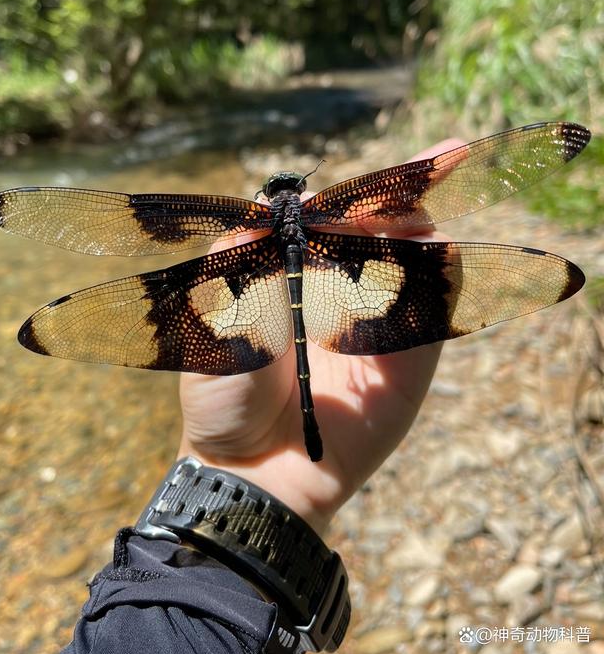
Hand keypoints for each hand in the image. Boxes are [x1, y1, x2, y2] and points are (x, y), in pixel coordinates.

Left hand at [177, 139, 462, 533]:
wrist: (253, 471)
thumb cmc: (224, 395)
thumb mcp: (214, 324)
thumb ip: (236, 268)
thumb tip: (257, 217)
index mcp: (294, 272)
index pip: (328, 218)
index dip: (343, 197)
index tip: (334, 198)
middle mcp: (340, 288)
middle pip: (380, 228)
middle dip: (397, 199)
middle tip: (410, 182)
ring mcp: (378, 321)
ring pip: (414, 260)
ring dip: (419, 233)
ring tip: (414, 218)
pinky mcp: (410, 358)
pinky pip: (434, 313)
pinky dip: (438, 283)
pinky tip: (433, 258)